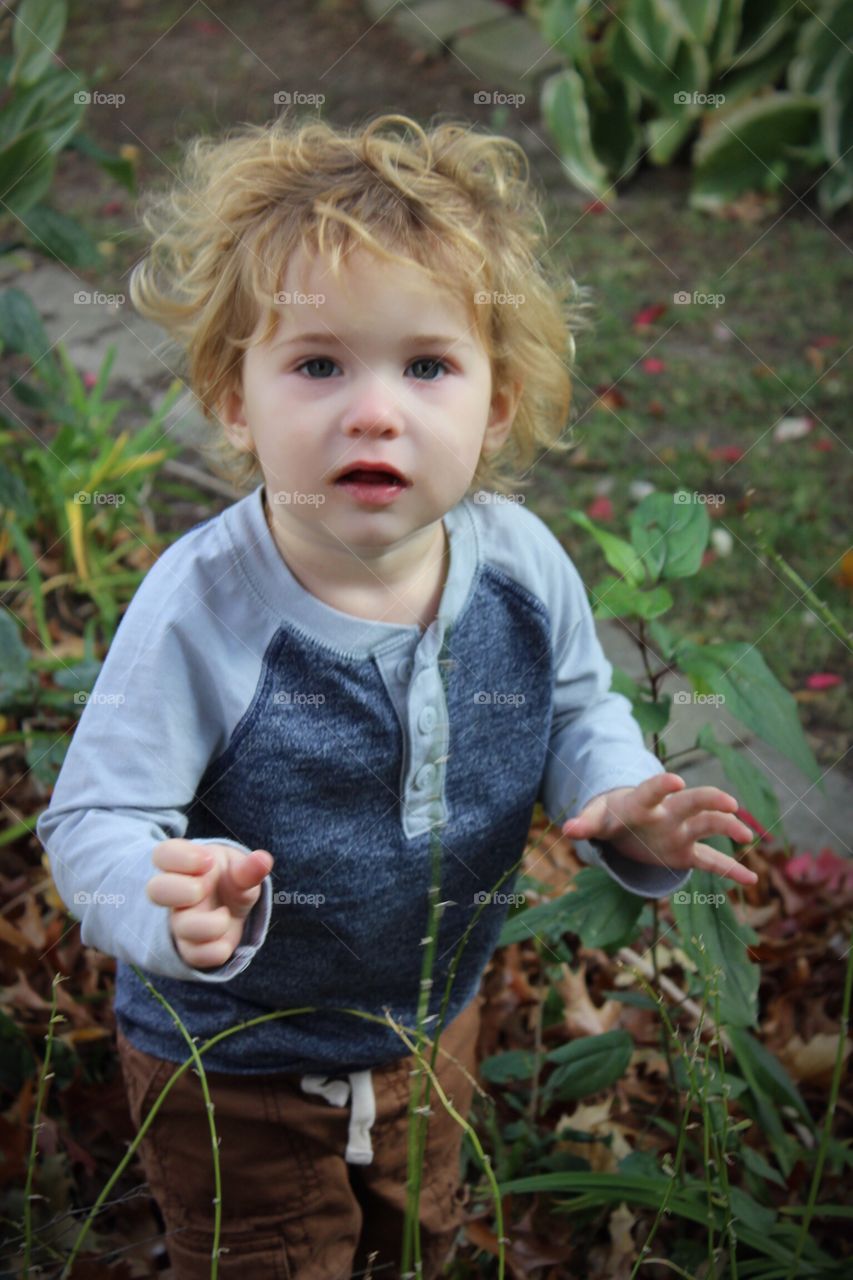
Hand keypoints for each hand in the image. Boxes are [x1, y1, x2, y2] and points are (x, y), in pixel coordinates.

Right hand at [146, 839, 273, 967]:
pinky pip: (195, 955)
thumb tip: (263, 860)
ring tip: (225, 915)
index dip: (181, 857)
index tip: (208, 861)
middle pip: (156, 890)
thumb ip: (247, 868)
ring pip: (180, 927)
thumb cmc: (228, 881)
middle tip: (203, 888)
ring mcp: (181, 922)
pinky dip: (215, 951)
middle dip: (181, 890)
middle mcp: (176, 894)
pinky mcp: (192, 949)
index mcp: (184, 866)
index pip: (164, 854)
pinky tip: (226, 940)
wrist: (230, 909)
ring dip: (207, 924)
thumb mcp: (239, 870)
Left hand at [561, 773, 758, 886]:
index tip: (675, 780)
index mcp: (642, 803)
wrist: (625, 818)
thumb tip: (566, 828)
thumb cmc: (611, 815)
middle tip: (728, 802)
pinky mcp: (686, 851)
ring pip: (708, 826)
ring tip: (746, 836)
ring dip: (727, 828)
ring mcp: (680, 831)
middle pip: (691, 802)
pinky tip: (751, 878)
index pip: (652, 792)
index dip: (661, 786)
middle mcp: (667, 813)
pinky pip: (711, 861)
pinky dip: (730, 869)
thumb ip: (585, 823)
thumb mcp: (596, 818)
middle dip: (709, 800)